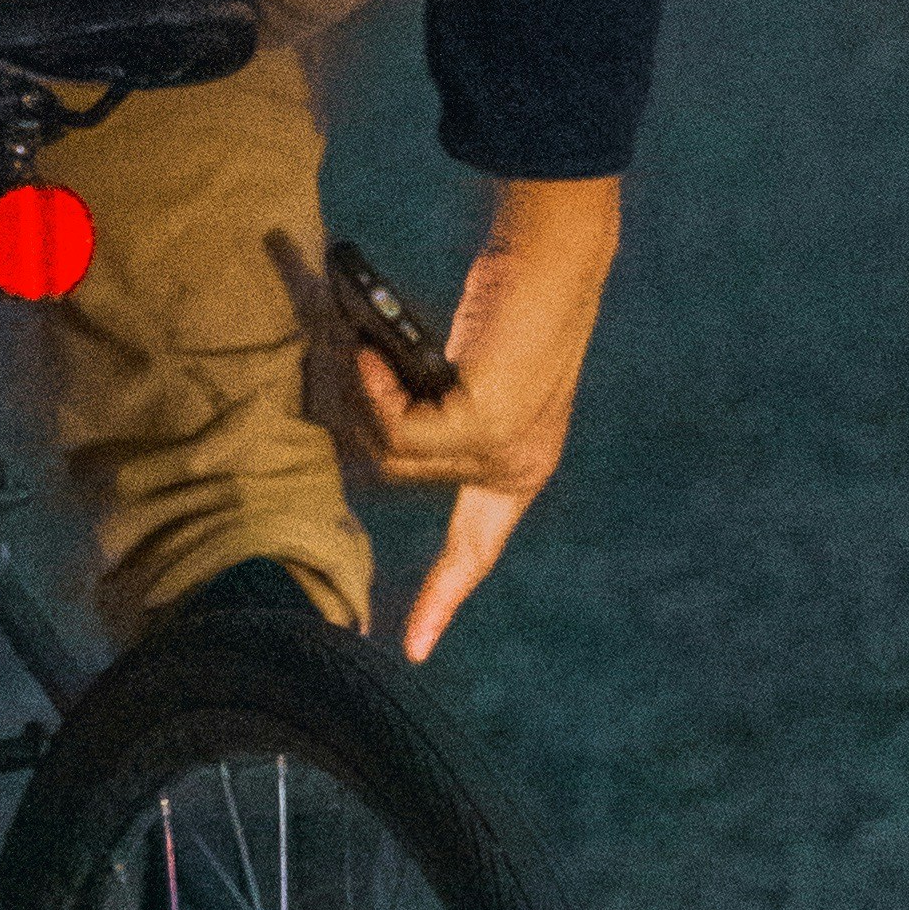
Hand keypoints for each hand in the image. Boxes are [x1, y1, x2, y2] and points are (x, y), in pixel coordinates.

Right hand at [347, 180, 625, 664]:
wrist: (554, 261)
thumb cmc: (513, 299)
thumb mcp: (471, 372)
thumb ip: (432, 409)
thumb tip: (358, 422)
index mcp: (520, 465)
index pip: (478, 546)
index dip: (442, 596)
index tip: (412, 649)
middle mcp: (516, 469)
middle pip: (400, 474)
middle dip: (365, 418)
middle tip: (354, 359)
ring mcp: (504, 453)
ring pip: (393, 453)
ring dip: (366, 398)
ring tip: (367, 346)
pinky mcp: (485, 427)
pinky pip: (399, 428)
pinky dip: (375, 388)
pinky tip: (376, 354)